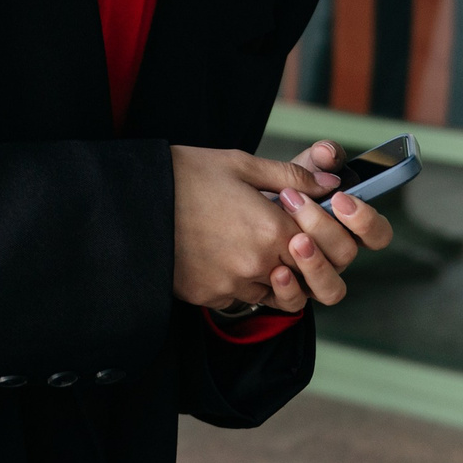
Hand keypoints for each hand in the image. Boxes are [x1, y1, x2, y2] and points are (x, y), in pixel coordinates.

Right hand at [172, 145, 338, 312]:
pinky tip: (221, 254)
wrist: (131, 203)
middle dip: (296, 257)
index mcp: (272, 228)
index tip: (297, 218)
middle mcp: (258, 264)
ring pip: (273, 291)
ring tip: (246, 242)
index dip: (314, 232)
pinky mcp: (209, 296)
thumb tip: (330, 182)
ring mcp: (233, 285)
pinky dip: (239, 282)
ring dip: (269, 273)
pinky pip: (239, 297)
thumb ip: (292, 176)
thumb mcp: (240, 164)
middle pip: (300, 275)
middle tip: (275, 235)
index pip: (319, 246)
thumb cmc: (186, 175)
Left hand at [268, 140, 395, 307]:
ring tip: (294, 240)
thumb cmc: (271, 196)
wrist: (228, 217)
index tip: (340, 199)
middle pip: (346, 253)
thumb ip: (311, 162)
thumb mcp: (290, 173)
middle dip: (322, 226)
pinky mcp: (287, 295)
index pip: (378, 233)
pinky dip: (288, 289)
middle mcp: (334, 256)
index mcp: (346, 228)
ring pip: (331, 288)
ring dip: (315, 264)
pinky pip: (296, 303)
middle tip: (292, 199)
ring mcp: (313, 279)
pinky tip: (275, 271)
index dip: (366, 220)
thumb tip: (327, 154)